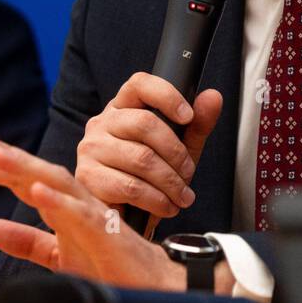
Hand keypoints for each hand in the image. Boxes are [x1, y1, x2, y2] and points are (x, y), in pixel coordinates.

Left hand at [0, 129, 187, 290]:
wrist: (152, 286)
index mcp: (63, 205)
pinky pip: (81, 213)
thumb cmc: (109, 266)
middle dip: (5, 155)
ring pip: (57, 182)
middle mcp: (76, 201)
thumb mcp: (59, 254)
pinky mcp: (107, 232)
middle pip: (38, 171)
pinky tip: (36, 191)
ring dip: (26, 167)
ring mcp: (92, 214)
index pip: (24, 180)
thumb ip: (28, 242)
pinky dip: (58, 201)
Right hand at [74, 72, 223, 219]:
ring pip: (142, 158)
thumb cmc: (152, 178)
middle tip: (188, 173)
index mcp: (123, 108)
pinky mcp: (88, 178)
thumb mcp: (181, 148)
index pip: (139, 84)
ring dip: (171, 182)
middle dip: (176, 152)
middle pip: (145, 123)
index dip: (166, 96)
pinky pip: (131, 186)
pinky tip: (166, 206)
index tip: (188, 116)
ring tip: (182, 196)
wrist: (128, 218)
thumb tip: (213, 97)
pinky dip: (157, 200)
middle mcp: (101, 123)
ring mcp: (91, 149)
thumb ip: (197, 124)